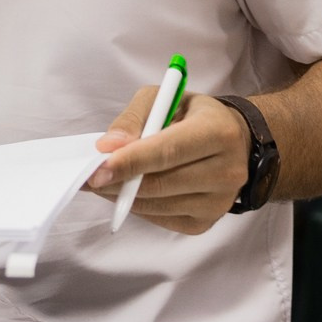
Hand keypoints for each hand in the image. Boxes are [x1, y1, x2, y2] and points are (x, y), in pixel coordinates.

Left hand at [86, 90, 249, 235]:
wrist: (232, 141)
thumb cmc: (192, 116)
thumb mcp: (164, 98)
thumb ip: (133, 118)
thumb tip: (108, 147)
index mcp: (219, 132)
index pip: (169, 151)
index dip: (131, 161)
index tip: (99, 167)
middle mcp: (227, 170)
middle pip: (161, 183)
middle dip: (119, 181)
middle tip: (89, 177)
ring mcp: (219, 202)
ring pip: (158, 205)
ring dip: (123, 196)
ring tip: (102, 182)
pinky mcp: (206, 222)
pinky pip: (161, 219)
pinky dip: (139, 206)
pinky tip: (129, 191)